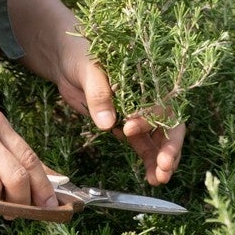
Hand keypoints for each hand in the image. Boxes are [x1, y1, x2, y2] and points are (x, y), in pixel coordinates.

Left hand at [48, 34, 186, 186]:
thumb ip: (99, 93)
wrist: (65, 60)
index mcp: (146, 77)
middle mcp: (148, 96)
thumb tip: (108, 123)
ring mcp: (139, 113)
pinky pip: (144, 146)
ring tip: (159, 179)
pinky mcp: (126, 126)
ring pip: (158, 139)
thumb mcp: (88, 68)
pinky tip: (152, 178)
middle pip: (168, 123)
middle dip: (169, 146)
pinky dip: (149, 161)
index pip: (159, 100)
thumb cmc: (81, 54)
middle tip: (165, 166)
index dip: (151, 118)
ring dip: (161, 160)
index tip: (129, 129)